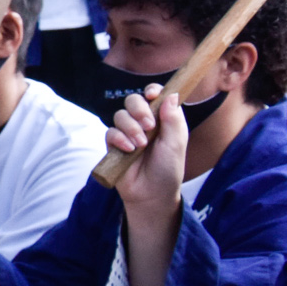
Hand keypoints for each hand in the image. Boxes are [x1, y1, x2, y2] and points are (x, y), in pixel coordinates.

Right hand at [109, 88, 187, 218]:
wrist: (151, 194)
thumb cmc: (168, 169)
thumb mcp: (176, 143)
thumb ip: (173, 119)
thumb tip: (171, 94)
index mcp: (162, 119)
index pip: (154, 96)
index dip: (152, 91)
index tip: (152, 95)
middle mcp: (144, 123)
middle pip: (133, 100)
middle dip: (139, 109)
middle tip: (149, 126)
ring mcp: (127, 133)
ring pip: (120, 115)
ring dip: (130, 127)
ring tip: (140, 145)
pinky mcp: (114, 145)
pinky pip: (110, 132)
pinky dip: (119, 138)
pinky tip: (129, 150)